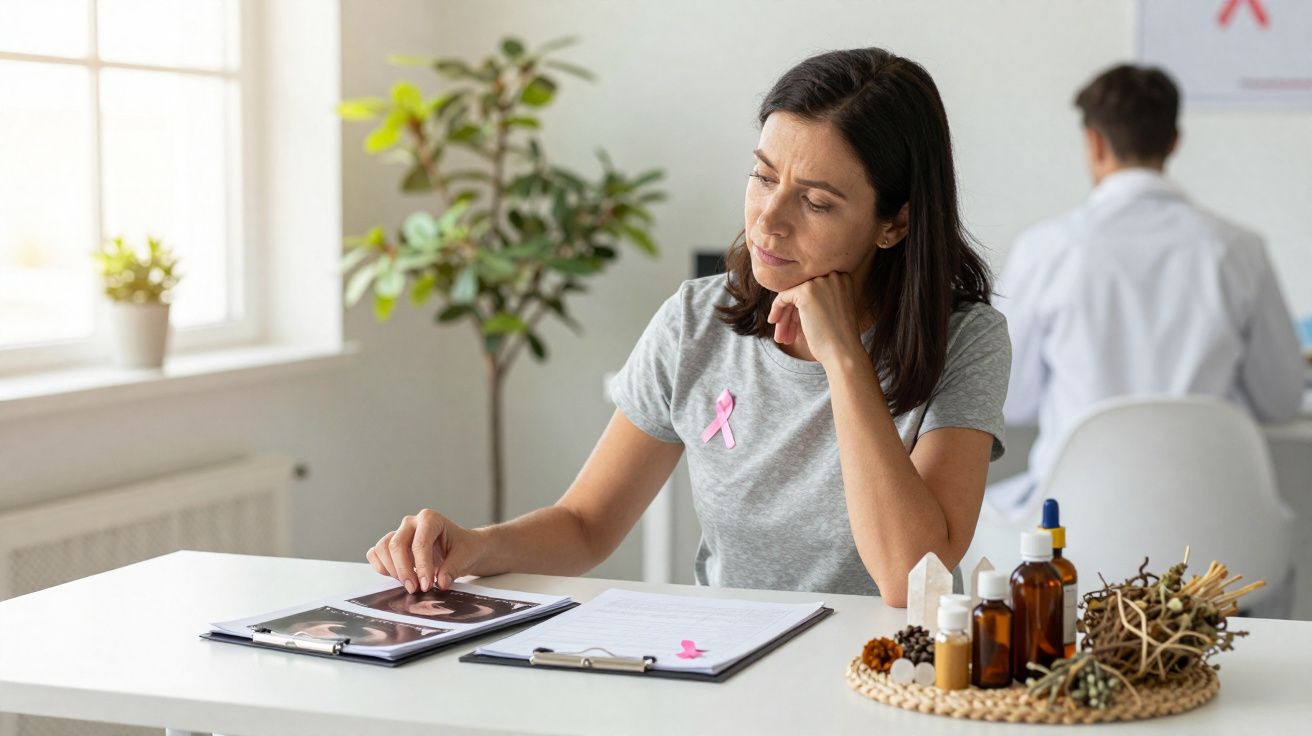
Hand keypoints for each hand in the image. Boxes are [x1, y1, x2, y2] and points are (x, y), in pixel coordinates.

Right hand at [366, 509, 486, 592]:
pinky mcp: (391, 544)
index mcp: (430, 519)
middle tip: (415, 589)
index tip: (427, 586)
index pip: (420, 543)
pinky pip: (376, 553)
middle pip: (396, 545)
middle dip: (404, 571)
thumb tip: (441, 583)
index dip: (422, 567)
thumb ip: (452, 569)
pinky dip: (382, 567)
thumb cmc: (463, 548)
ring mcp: (399, 532)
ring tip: (409, 584)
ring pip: (383, 548)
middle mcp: (411, 523)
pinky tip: (398, 577)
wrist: (461, 548)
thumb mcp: (465, 557)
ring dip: (392, 570)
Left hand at [766, 271, 865, 367]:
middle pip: (802, 291)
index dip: (802, 307)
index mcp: (842, 278)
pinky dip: (777, 310)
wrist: (843, 352)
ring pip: (792, 295)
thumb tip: (789, 294)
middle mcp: (833, 275)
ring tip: (781, 337)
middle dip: (792, 314)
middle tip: (785, 333)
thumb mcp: (831, 310)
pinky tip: (774, 323)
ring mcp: (820, 281)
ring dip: (785, 316)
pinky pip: (783, 297)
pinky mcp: (806, 291)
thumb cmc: (838, 338)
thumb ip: (817, 298)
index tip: (796, 325)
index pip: (813, 288)